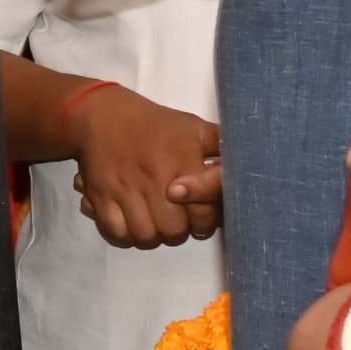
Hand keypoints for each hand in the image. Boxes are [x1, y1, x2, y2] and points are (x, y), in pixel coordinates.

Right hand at [75, 85, 224, 245]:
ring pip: (146, 235)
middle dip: (180, 231)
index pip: (202, 213)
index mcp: (181, 160)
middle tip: (179, 220)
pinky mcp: (100, 196)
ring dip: (154, 235)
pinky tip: (133, 223)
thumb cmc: (155, 124)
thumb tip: (249, 162)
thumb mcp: (193, 128)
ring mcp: (125, 188)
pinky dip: (126, 235)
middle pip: (174, 230)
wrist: (103, 114)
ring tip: (156, 222)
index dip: (206, 222)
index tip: (203, 217)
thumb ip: (222, 146)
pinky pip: (117, 233)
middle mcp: (154, 176)